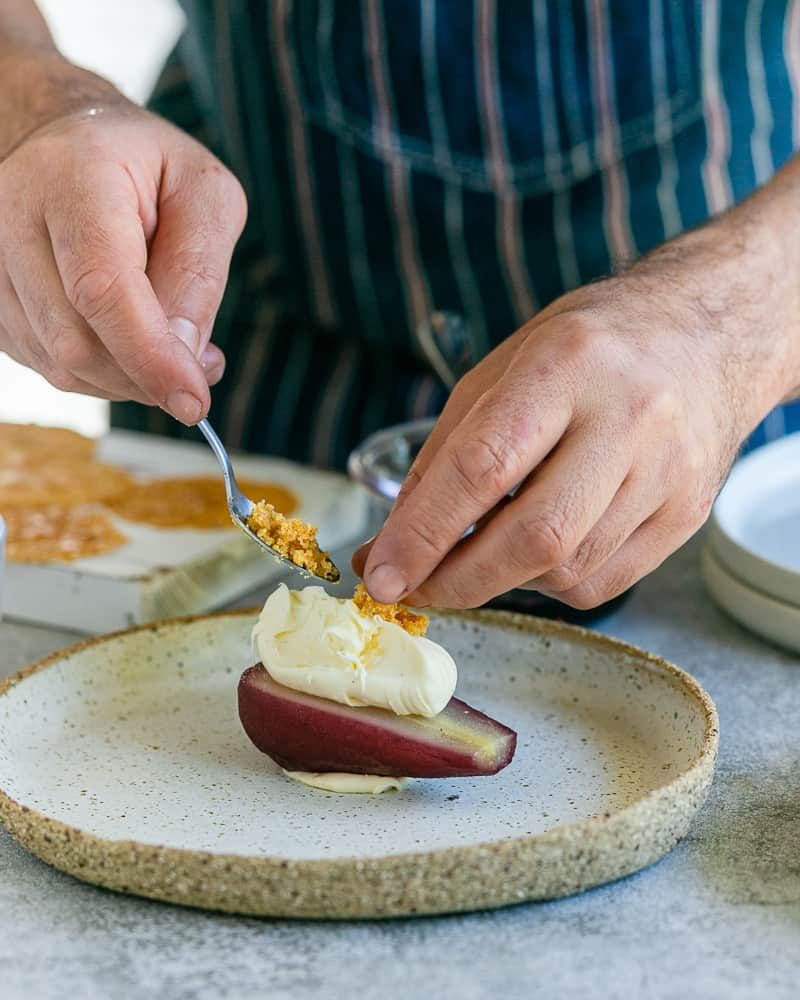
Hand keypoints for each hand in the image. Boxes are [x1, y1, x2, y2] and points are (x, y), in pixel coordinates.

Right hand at [0, 91, 246, 422]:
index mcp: (72, 179)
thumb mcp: (206, 193)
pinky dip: (103, 372)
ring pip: (60, 365)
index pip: (100, 287)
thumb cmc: (148, 166)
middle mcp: (13, 218)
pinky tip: (134, 341)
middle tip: (202, 369)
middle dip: (147, 375)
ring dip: (129, 378)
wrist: (68, 137)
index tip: (193, 402)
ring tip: (175, 346)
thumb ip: (200, 271)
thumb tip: (186, 354)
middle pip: (75, 341)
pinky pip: (50, 365)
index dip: (148, 355)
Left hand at [354, 197, 799, 608]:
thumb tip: (396, 541)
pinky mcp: (688, 514)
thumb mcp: (501, 371)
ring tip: (480, 553)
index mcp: (567, 365)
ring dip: (503, 579)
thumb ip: (445, 455)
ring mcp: (668, 472)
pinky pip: (603, 582)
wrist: (706, 336)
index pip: (484, 466)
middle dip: (459, 579)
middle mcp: (629, 418)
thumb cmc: (587, 350)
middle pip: (536, 535)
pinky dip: (550, 582)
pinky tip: (536, 552)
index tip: (380, 574)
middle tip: (417, 588)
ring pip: (567, 569)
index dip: (423, 532)